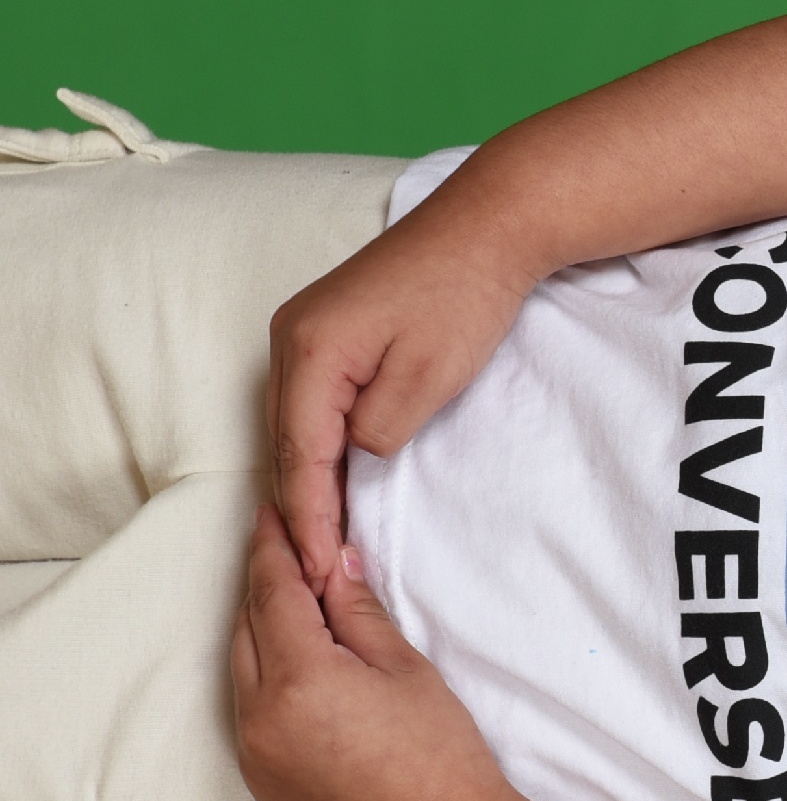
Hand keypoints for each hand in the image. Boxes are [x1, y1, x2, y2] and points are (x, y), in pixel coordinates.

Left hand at [230, 509, 522, 800]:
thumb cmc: (442, 757)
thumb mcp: (408, 670)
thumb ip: (358, 612)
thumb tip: (333, 564)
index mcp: (299, 679)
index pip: (273, 594)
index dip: (272, 550)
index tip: (270, 516)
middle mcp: (260, 717)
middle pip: (247, 629)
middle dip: (263, 588)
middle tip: (282, 551)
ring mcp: (255, 755)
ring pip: (242, 673)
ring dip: (262, 635)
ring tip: (292, 608)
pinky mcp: (262, 784)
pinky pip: (249, 716)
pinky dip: (264, 683)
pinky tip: (297, 674)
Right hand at [266, 238, 528, 589]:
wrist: (486, 227)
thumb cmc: (464, 295)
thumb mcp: (428, 377)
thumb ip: (380, 428)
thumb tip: (354, 456)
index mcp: (311, 352)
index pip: (300, 455)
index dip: (310, 518)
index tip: (319, 569)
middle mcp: (290, 340)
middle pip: (286, 442)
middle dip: (301, 508)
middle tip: (317, 572)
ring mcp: (302, 332)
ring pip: (294, 424)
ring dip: (307, 479)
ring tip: (322, 541)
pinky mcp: (325, 330)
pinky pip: (310, 402)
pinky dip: (318, 444)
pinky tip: (332, 478)